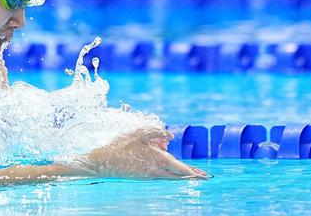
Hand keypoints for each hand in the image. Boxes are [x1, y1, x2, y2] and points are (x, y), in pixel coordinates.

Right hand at [85, 127, 208, 178]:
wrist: (105, 161)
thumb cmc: (122, 145)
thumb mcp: (140, 133)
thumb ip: (157, 132)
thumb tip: (171, 137)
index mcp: (159, 159)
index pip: (182, 169)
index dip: (194, 173)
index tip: (206, 177)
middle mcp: (157, 170)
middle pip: (178, 175)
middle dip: (191, 175)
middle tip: (204, 176)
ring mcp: (150, 175)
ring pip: (170, 175)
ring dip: (179, 172)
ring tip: (191, 172)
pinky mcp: (144, 176)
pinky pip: (161, 174)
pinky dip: (167, 170)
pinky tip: (165, 161)